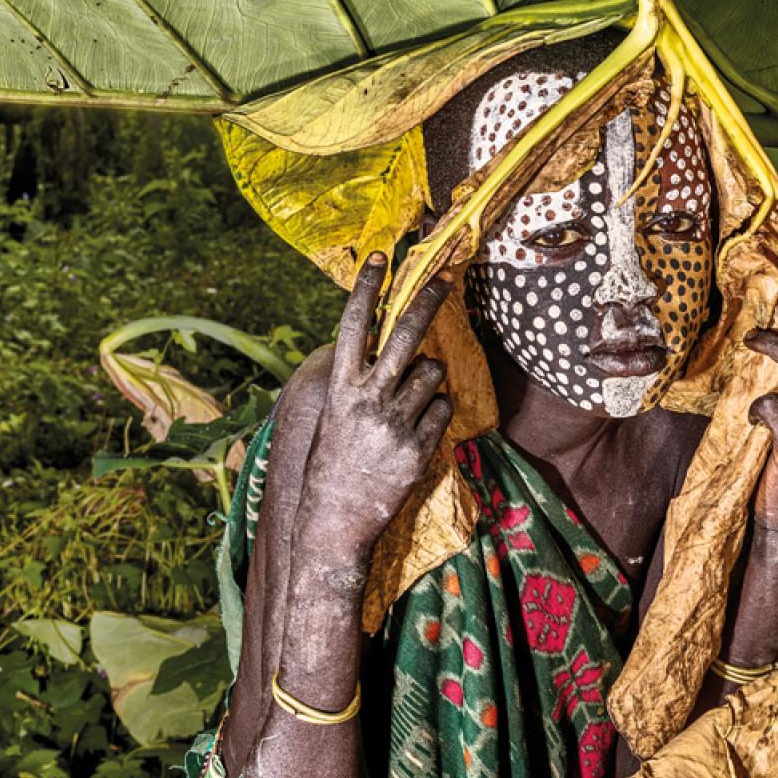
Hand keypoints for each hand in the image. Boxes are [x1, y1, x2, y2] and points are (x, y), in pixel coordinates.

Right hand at [280, 255, 454, 557]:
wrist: (335, 520)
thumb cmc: (332, 463)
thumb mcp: (334, 415)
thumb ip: (358, 380)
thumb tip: (389, 349)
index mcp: (340, 388)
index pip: (354, 325)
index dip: (367, 288)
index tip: (380, 257)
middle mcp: (367, 399)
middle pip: (405, 335)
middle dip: (427, 302)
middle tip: (446, 280)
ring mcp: (395, 422)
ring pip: (433, 373)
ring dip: (429, 380)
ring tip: (408, 405)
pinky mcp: (419, 446)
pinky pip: (443, 408)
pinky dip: (436, 412)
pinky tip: (416, 430)